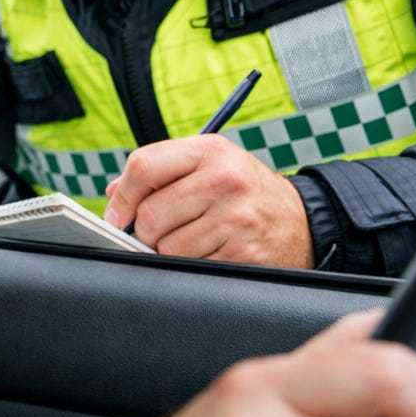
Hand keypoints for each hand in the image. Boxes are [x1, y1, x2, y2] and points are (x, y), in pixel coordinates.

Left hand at [103, 135, 312, 267]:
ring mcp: (236, 218)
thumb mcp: (209, 165)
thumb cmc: (242, 192)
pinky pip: (191, 266)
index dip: (121, 196)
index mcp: (210, 150)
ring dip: (168, 251)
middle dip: (144, 231)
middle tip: (158, 233)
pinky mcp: (243, 253)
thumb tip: (113, 195)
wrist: (302, 221)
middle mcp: (224, 180)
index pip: (143, 167)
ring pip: (167, 247)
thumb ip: (161, 172)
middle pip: (149, 215)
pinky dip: (192, 264)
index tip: (116, 215)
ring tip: (192, 239)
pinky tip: (211, 251)